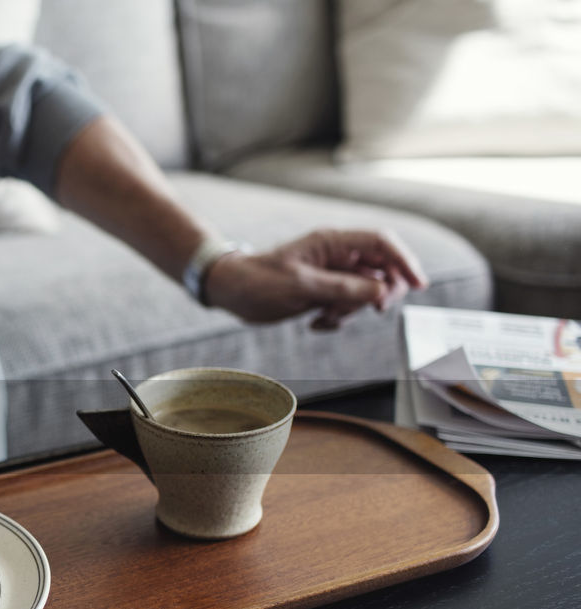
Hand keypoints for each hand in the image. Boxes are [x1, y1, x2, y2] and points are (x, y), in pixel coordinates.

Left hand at [201, 229, 428, 329]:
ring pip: (366, 292)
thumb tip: (381, 292)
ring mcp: (332, 275)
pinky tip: (315, 323)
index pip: (382, 243)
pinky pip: (347, 306)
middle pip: (382, 269)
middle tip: (369, 309)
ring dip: (352, 310)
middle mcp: (337, 256)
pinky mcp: (325, 293)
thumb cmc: (258, 280)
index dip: (404, 261)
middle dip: (378, 293)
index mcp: (333, 242)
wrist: (231, 291)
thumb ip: (342, 289)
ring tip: (324, 317)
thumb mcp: (301, 286)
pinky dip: (338, 319)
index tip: (418, 285)